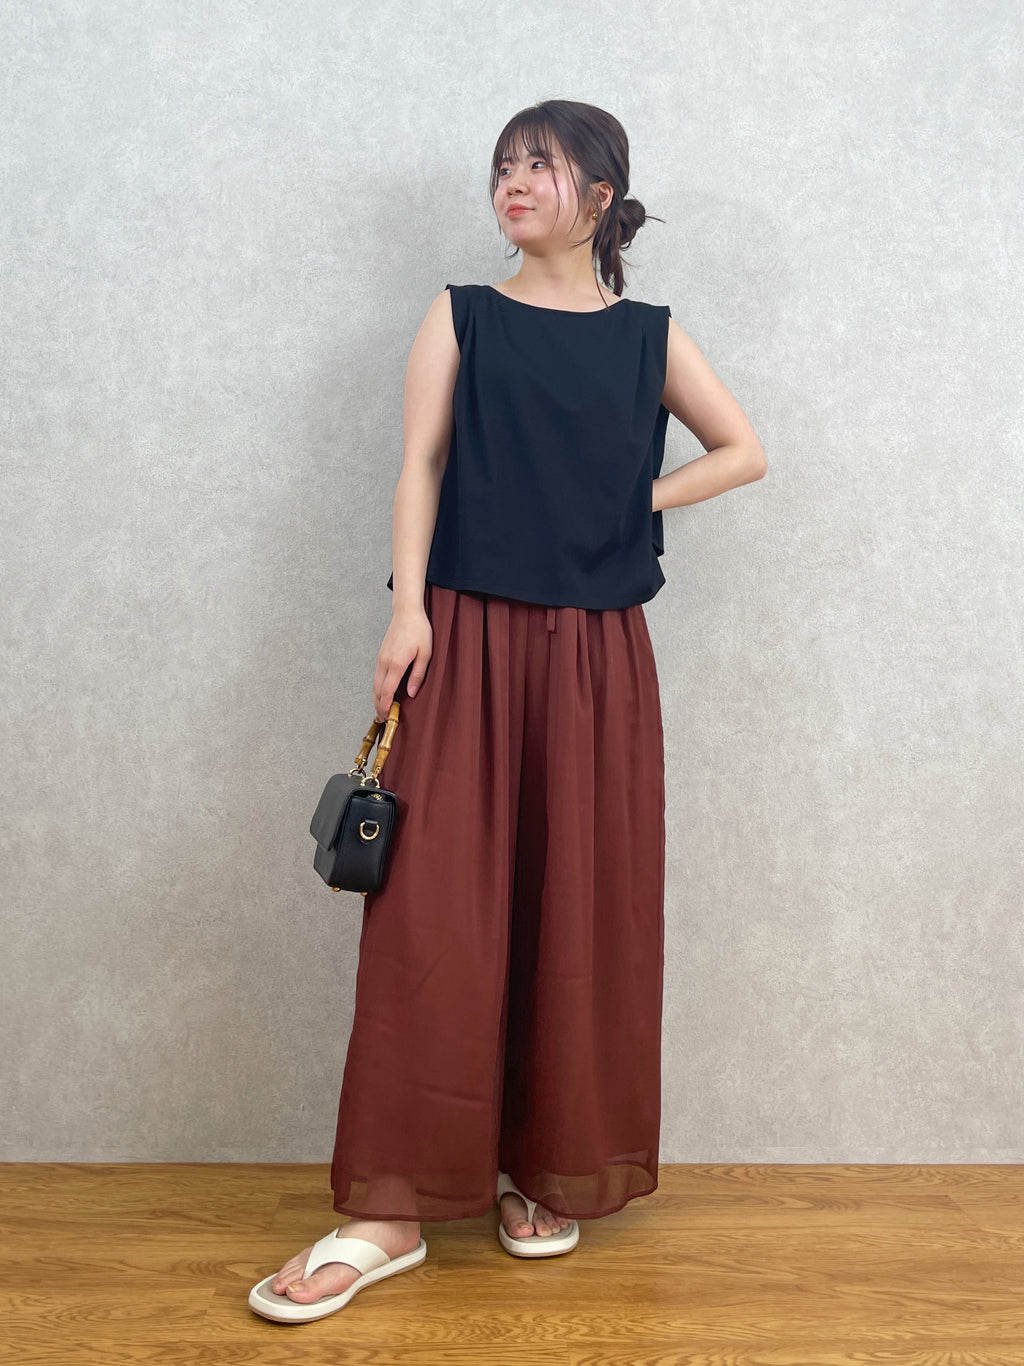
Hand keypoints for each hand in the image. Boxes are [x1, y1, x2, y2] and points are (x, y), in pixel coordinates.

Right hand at [373, 607, 432, 722]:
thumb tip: (411, 694)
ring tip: (381, 710)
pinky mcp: (381, 655)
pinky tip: (382, 693)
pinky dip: (377, 688)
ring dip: (377, 698)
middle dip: (378, 706)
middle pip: (377, 690)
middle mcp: (385, 663)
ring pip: (375, 684)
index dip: (385, 706)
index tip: (386, 717)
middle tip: (383, 720)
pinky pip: (376, 676)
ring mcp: (381, 659)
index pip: (387, 690)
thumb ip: (418, 675)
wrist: (406, 613)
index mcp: (396, 664)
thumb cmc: (419, 631)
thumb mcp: (425, 653)